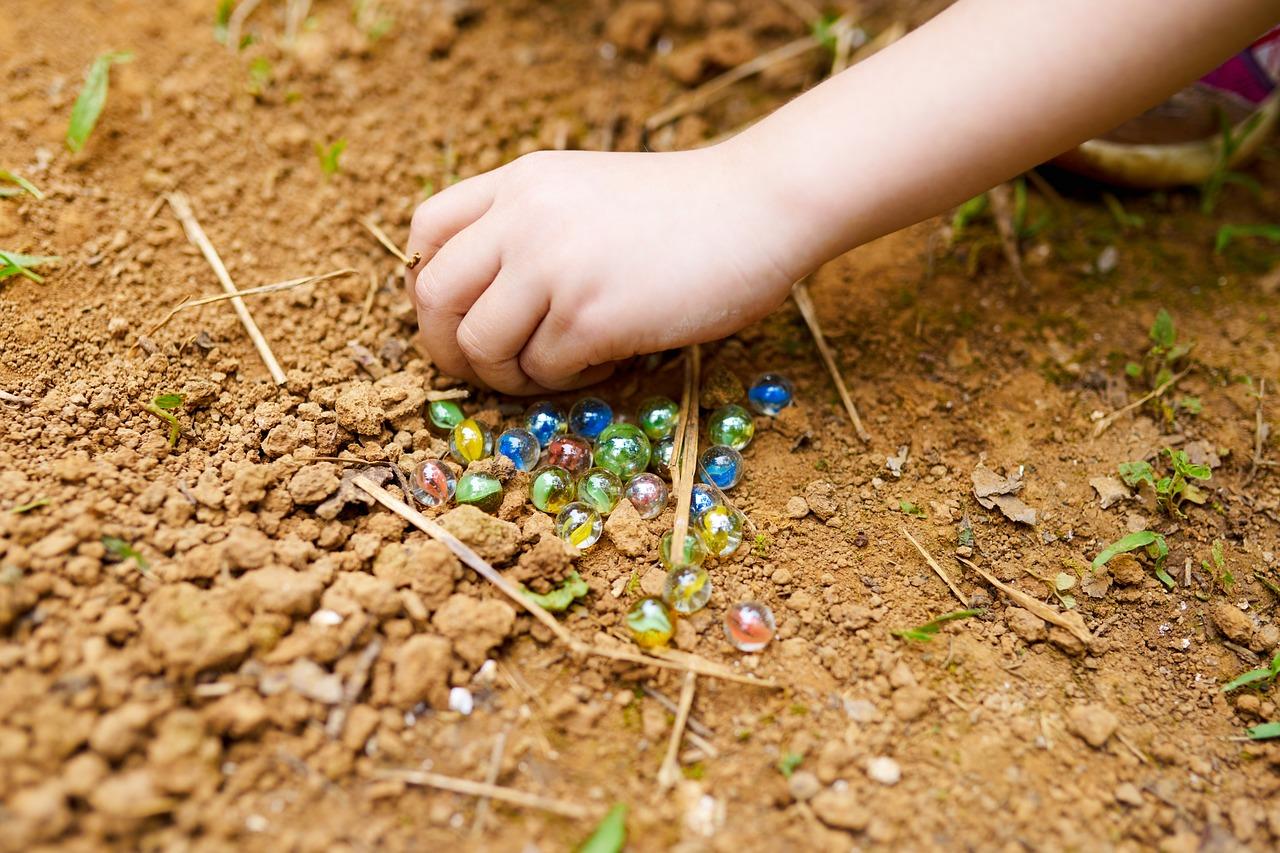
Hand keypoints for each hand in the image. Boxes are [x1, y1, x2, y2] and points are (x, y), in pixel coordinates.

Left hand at [404, 145, 800, 394]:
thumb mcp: (585, 190)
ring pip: (480, 347)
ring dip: (511, 374)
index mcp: (519, 182)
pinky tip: (611, 358)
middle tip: (495, 367)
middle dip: (452, 347)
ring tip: (561, 365)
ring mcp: (552, 267)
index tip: (469, 313)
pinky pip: (543, 372)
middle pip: (434, 298)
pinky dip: (570, 379)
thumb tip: (483, 300)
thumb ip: (529, 224)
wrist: (759, 207)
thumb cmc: (684, 208)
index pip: (426, 232)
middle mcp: (522, 218)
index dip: (435, 286)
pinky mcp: (590, 317)